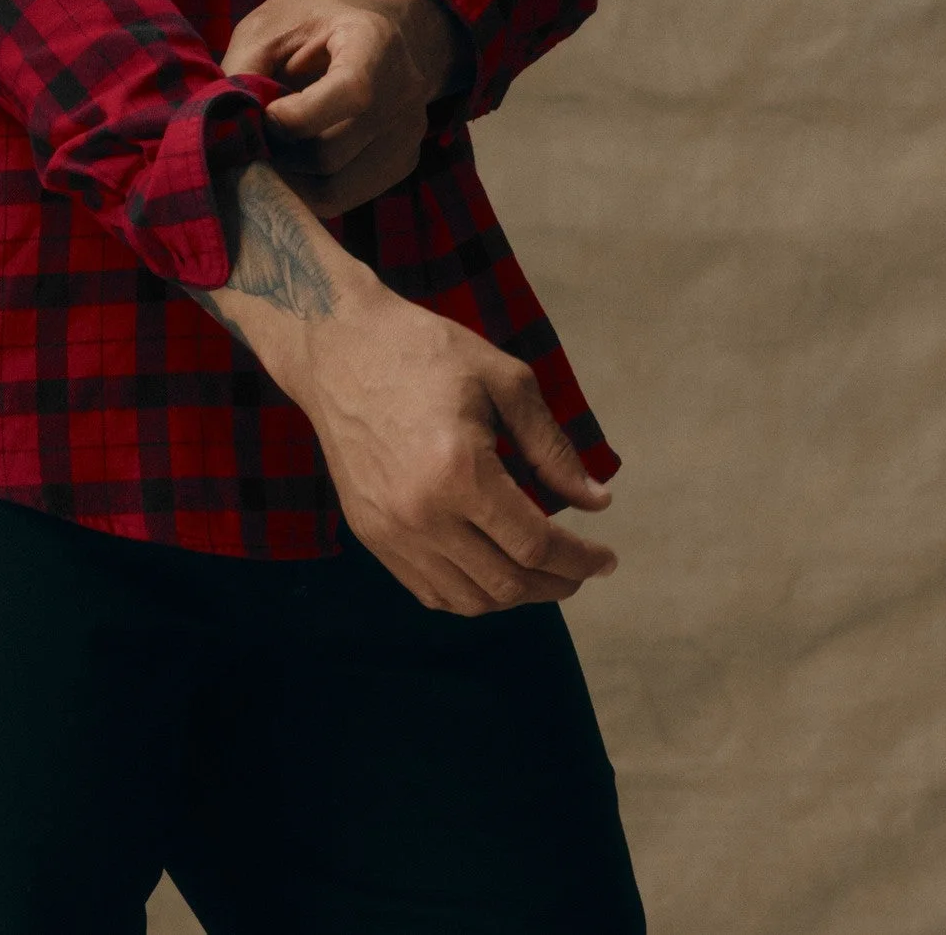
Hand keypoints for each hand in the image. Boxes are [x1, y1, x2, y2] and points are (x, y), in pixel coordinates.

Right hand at [191, 165, 617, 616]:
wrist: (337, 346)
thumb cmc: (424, 351)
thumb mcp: (503, 380)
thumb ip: (551, 448)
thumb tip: (597, 502)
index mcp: (460, 471)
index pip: (536, 544)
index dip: (581, 559)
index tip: (607, 557)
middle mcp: (421, 513)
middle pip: (507, 582)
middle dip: (557, 583)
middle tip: (582, 568)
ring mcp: (390, 529)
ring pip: (469, 599)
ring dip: (516, 596)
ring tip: (542, 573)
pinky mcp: (369, 532)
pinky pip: (429, 590)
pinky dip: (470, 595)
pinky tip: (493, 569)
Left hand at [221, 0, 464, 216]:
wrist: (368, 27)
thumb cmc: (310, 21)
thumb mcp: (268, 25)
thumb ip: (243, 69)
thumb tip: (222, 128)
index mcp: (374, 40)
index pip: (353, 93)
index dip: (299, 118)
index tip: (265, 115)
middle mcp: (404, 90)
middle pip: (332, 151)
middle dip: (278, 151)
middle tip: (250, 135)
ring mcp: (408, 132)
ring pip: (333, 186)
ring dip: (287, 176)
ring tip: (267, 147)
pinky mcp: (401, 162)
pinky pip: (342, 197)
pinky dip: (305, 189)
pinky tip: (289, 160)